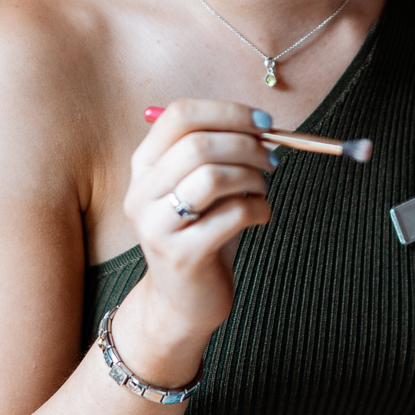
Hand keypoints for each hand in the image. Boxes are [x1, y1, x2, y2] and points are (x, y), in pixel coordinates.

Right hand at [114, 99, 273, 377]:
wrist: (182, 302)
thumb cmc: (201, 235)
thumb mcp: (202, 188)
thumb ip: (221, 154)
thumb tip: (263, 127)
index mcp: (144, 166)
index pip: (178, 114)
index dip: (227, 112)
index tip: (262, 122)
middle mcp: (141, 193)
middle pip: (198, 144)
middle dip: (247, 145)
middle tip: (272, 159)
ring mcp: (157, 226)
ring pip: (212, 177)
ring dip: (252, 177)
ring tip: (262, 190)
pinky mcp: (182, 256)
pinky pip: (231, 216)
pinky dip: (258, 209)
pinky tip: (260, 216)